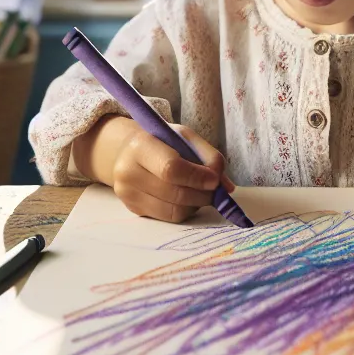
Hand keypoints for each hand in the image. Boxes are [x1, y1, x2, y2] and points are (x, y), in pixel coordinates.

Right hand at [74, 116, 233, 223]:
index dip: (197, 178)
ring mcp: (127, 194)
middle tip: (215, 191)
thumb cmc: (161, 141)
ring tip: (202, 193)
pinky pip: (168, 217)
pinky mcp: (133, 210)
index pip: (171, 169)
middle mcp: (128, 172)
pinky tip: (188, 199)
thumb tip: (226, 187)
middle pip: (174, 193)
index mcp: (140, 146)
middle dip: (202, 194)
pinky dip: (185, 210)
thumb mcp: (184, 137)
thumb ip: (208, 156)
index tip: (214, 180)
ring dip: (196, 205)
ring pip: (173, 210)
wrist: (127, 152)